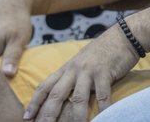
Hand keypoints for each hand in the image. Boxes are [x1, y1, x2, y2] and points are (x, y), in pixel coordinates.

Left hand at [23, 27, 138, 120]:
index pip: (45, 86)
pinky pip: (103, 94)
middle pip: (56, 95)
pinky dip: (103, 108)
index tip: (26, 117)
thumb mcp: (82, 62)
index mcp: (66, 68)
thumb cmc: (103, 51)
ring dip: (76, 117)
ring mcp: (89, 71)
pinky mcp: (105, 72)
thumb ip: (71, 76)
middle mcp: (74, 69)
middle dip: (48, 114)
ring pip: (78, 98)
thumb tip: (62, 95)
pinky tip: (103, 116)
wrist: (123, 35)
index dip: (34, 102)